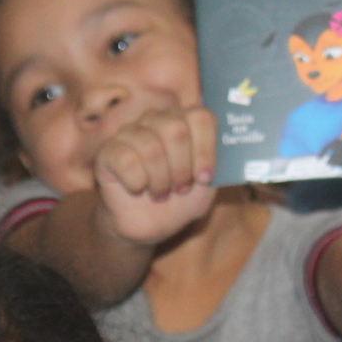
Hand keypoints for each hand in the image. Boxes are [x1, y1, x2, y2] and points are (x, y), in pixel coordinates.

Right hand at [90, 105, 216, 244]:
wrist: (147, 225)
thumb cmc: (178, 202)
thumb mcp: (206, 187)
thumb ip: (219, 165)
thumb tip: (233, 151)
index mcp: (183, 122)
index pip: (200, 116)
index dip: (205, 149)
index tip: (204, 177)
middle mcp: (156, 120)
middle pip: (175, 129)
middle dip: (182, 167)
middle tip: (180, 188)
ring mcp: (129, 133)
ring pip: (150, 146)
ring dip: (160, 179)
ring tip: (160, 193)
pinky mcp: (108, 151)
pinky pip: (126, 159)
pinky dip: (136, 182)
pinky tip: (137, 189)